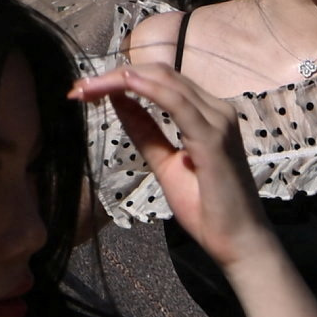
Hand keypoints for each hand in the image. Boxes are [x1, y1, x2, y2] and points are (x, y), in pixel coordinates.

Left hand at [72, 53, 267, 270]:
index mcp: (206, 113)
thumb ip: (145, 131)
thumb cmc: (207, 207)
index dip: (121, 78)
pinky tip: (123, 85)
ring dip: (122, 79)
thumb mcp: (164, 164)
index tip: (84, 90)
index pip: (161, 80)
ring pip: (166, 82)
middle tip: (78, 88)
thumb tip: (118, 101)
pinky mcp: (213, 138)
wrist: (238, 242)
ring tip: (88, 87)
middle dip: (115, 76)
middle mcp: (216, 109)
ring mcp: (218, 121)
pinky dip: (149, 90)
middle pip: (160, 74)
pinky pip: (177, 104)